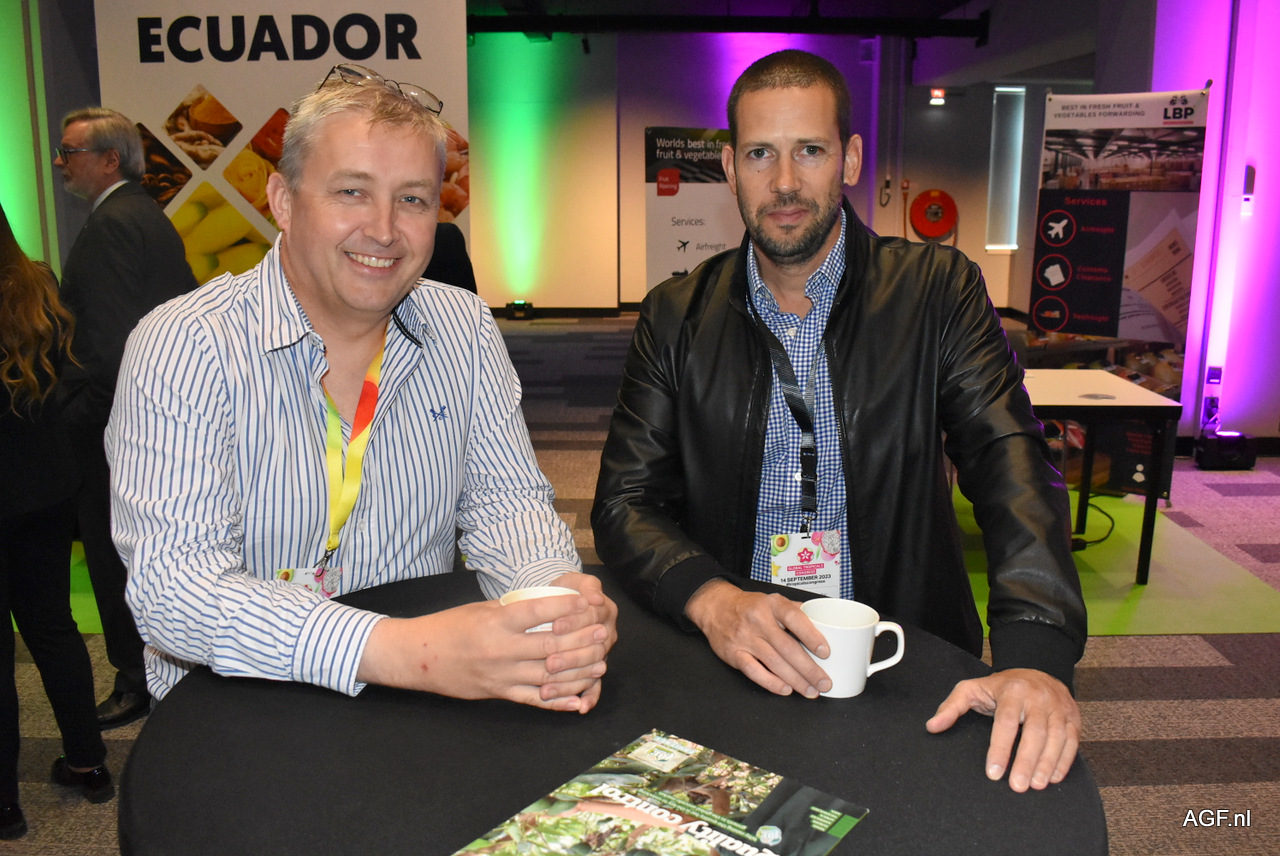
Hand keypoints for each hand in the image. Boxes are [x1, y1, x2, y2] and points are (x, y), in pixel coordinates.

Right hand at [356, 591, 610, 711]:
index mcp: (496, 622)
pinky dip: (558, 702)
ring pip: (548, 676)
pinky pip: (533, 700)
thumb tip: (549, 606)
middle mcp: (500, 649)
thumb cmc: (450, 626)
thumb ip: (513, 611)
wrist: (418, 656)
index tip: (587, 602)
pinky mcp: (498, 693)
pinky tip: (578, 700)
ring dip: (577, 672)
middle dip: (581, 640)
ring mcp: (500, 675)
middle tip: (603, 634)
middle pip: (549, 646)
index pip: (537, 612)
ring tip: (600, 665)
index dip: (565, 607)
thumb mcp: (481, 609)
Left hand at [543, 572, 618, 712]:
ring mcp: (600, 654)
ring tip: (548, 688)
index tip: (554, 626)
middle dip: (571, 656)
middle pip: (593, 648)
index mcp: (605, 611)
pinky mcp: (593, 670)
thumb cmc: (564, 593)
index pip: (592, 618)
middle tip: (550, 662)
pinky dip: (589, 698)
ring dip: (571, 680)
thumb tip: (595, 597)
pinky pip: (594, 686)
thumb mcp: (573, 581)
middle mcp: (606, 634)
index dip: (574, 623)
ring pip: (591, 670)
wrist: (560, 605)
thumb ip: (586, 585)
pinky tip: (580, 708)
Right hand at [685, 579, 830, 697]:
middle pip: (787, 647)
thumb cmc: (749, 606)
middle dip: (809, 668)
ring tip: (811, 690)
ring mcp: (745, 638)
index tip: (825, 652)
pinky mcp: (734, 653)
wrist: (716, 607)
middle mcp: (758, 620)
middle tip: (824, 683)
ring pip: (774, 662)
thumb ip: (795, 611)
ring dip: (795, 680)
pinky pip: (754, 671)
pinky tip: (786, 689)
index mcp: (771, 604)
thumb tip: (823, 623)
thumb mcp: (772, 600)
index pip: (794, 618)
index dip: (811, 636)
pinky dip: (771, 682)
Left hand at [925, 668, 1080, 791]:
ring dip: (1046, 764)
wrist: (1038, 669)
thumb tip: (932, 726)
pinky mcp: (1073, 716)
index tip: (993, 772)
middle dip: (1026, 761)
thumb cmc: (1000, 686)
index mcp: (1012, 691)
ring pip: (1057, 738)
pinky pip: (1072, 740)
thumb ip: (951, 707)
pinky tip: (1053, 778)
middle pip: (1034, 732)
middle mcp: (1038, 697)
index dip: (1000, 748)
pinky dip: (1064, 761)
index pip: (1005, 722)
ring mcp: (1058, 706)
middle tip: (1017, 786)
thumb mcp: (972, 689)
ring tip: (1035, 785)